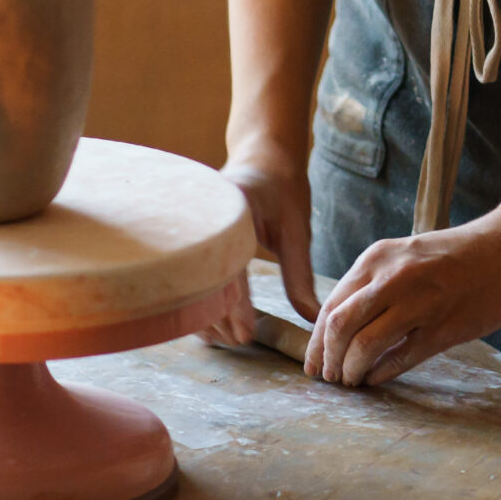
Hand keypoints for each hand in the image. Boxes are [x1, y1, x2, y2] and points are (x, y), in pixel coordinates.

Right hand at [198, 149, 319, 348]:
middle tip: (240, 341)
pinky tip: (215, 322)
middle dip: (216, 316)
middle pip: (200, 279)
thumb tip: (312, 318)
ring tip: (231, 337)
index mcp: (232, 211)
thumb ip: (300, 276)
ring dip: (205, 312)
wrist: (263, 158)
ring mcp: (194, 228)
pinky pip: (187, 276)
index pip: (227, 267)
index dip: (234, 306)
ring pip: (188, 281)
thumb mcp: (297, 231)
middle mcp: (205, 218)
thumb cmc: (283, 191)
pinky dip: (198, 300)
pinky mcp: (192, 239)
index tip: (245, 335)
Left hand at [307, 212, 500, 387]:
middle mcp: (392, 277)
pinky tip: (376, 381)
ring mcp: (419, 302)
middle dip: (328, 359)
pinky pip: (401, 358)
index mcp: (377, 258)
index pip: (330, 305)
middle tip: (329, 378)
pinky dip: (381, 374)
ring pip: (364, 345)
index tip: (314, 363)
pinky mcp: (444, 327)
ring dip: (351, 370)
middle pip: (339, 326)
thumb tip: (341, 326)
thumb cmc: (457, 255)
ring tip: (352, 381)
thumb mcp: (406, 256)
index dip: (316, 342)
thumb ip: (375, 283)